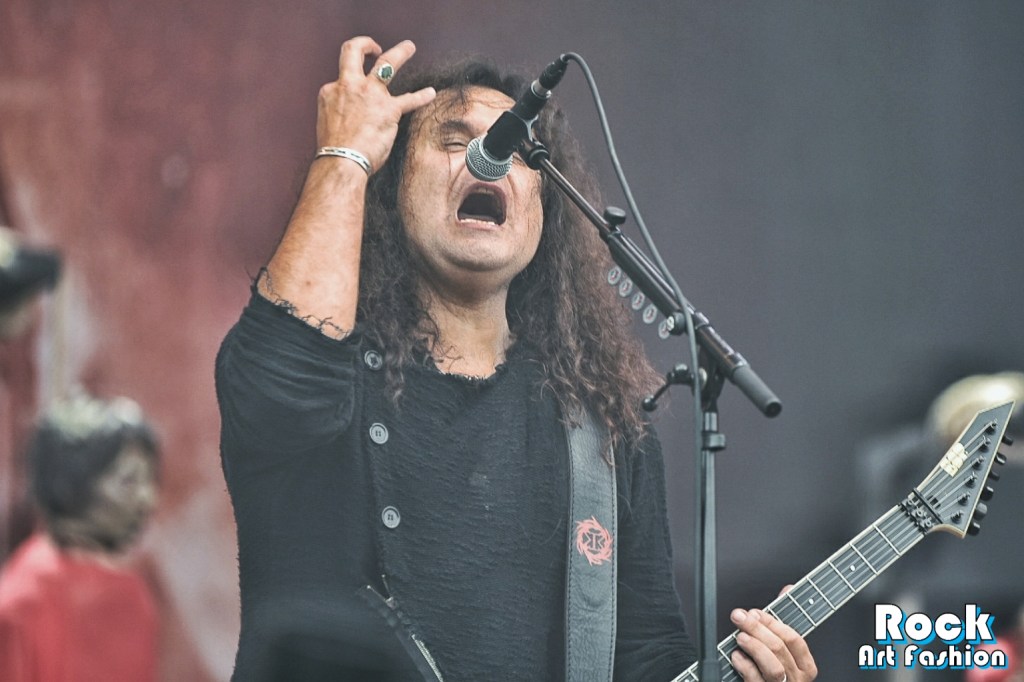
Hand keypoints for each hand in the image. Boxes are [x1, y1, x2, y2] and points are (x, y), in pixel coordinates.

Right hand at [316, 37, 436, 172]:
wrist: (341, 161)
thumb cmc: (334, 150)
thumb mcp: (327, 121)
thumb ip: (339, 110)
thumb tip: (351, 115)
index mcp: (331, 90)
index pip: (343, 79)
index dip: (349, 86)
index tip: (354, 90)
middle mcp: (350, 85)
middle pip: (354, 51)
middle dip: (366, 44)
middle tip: (376, 46)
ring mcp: (371, 94)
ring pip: (387, 63)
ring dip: (400, 52)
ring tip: (409, 47)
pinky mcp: (389, 109)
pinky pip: (410, 99)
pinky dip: (421, 96)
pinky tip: (430, 93)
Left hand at [729, 590, 817, 681]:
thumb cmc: (770, 669)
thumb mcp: (779, 647)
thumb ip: (781, 621)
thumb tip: (788, 590)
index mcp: (805, 666)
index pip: (795, 640)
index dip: (773, 623)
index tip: (756, 612)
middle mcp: (796, 679)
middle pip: (780, 649)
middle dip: (758, 629)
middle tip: (740, 618)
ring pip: (773, 667)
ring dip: (755, 647)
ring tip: (740, 637)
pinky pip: (755, 680)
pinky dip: (744, 665)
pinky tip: (736, 656)